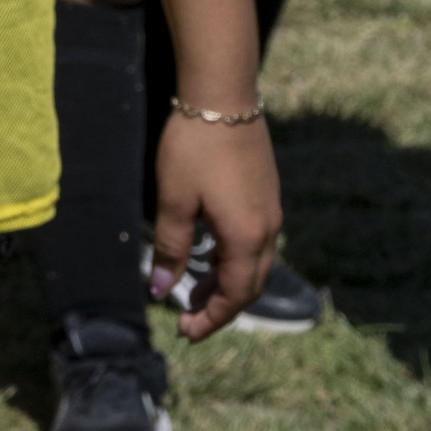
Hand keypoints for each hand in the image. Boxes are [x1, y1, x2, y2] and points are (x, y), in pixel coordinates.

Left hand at [153, 111, 280, 339]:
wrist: (223, 98)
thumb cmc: (193, 148)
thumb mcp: (173, 201)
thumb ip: (171, 249)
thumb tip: (159, 289)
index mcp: (246, 236)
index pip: (233, 294)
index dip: (210, 318)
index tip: (184, 332)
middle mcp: (268, 229)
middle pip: (249, 285)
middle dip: (219, 309)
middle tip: (186, 321)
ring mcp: (271, 212)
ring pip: (254, 265)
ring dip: (226, 285)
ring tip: (192, 294)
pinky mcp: (267, 196)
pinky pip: (255, 244)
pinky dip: (234, 261)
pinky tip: (210, 257)